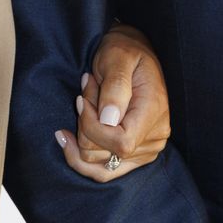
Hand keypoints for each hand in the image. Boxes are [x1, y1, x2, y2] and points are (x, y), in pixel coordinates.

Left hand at [54, 24, 171, 181]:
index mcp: (155, 112)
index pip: (121, 142)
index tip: (81, 99)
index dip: (92, 127)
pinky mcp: (134, 156)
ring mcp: (146, 150)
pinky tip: (68, 139)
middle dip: (84, 122)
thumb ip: (115, 87)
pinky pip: (103, 171)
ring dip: (83, 132)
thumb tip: (109, 121)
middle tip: (86, 91)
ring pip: (97, 163)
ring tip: (88, 101)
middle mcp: (155, 137)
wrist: (133, 54)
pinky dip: (81, 157)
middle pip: (104, 153)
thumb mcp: (118, 57)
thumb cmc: (125, 51)